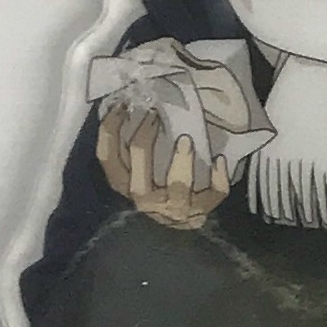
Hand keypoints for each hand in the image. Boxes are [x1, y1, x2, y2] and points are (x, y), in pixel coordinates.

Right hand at [98, 109, 228, 229]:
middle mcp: (146, 199)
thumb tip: (130, 107)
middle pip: (139, 166)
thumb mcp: (137, 172)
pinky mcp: (201, 211)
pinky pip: (213, 194)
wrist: (181, 222)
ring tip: (186, 139)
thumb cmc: (156, 187)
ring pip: (178, 186)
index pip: (108, 157)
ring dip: (182, 161)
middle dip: (145, 137)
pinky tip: (218, 159)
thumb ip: (130, 150)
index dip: (110, 128)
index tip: (123, 104)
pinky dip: (218, 178)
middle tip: (154, 114)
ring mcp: (175, 207)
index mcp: (125, 185)